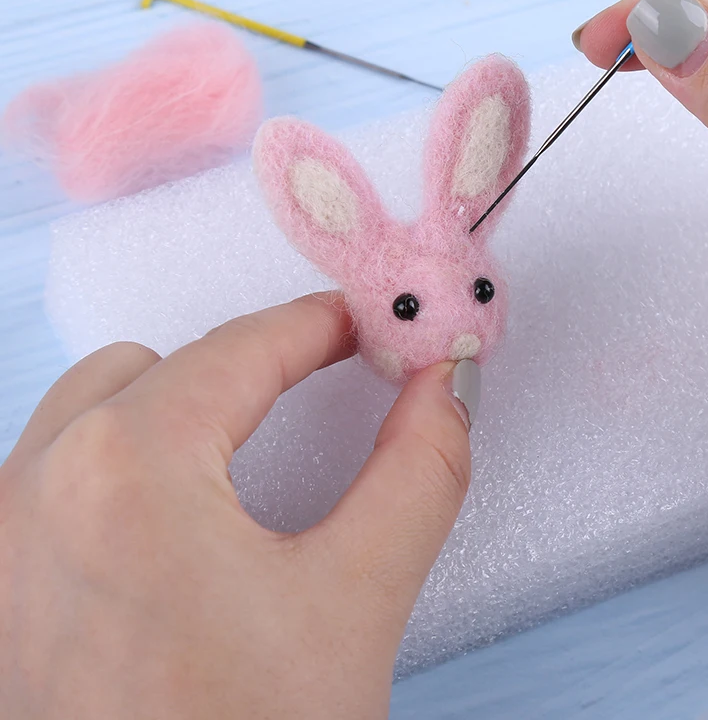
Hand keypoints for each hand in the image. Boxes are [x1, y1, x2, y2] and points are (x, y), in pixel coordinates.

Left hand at [0, 292, 478, 718]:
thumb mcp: (355, 605)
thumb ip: (419, 470)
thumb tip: (444, 391)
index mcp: (126, 471)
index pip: (242, 347)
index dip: (320, 326)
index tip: (364, 327)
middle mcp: (33, 492)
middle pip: (154, 365)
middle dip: (242, 371)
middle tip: (313, 395)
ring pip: (90, 412)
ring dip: (171, 411)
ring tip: (239, 459)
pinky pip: (48, 476)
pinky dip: (116, 466)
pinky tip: (169, 523)